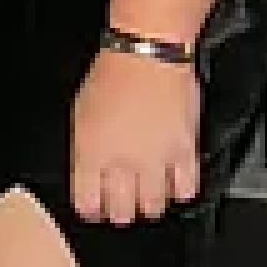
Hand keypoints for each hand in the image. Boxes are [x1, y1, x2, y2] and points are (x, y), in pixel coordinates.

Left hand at [68, 49, 200, 225]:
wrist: (148, 54)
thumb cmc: (111, 75)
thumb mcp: (80, 113)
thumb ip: (85, 150)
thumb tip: (89, 175)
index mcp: (90, 152)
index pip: (88, 202)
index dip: (92, 210)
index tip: (95, 209)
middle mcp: (122, 162)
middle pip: (122, 211)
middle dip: (121, 213)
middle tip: (124, 206)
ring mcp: (156, 159)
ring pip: (154, 206)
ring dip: (150, 205)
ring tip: (149, 196)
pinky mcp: (185, 151)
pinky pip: (186, 189)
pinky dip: (180, 191)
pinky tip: (175, 183)